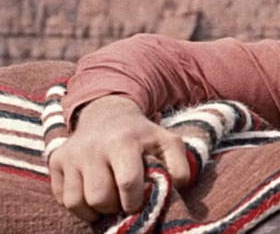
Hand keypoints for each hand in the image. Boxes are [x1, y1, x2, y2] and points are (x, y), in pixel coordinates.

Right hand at [48, 96, 190, 221]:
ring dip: (94, 209)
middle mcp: (92, 148)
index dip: (134, 201)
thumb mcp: (168, 142)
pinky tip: (92, 193)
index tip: (138, 203)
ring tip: (108, 199)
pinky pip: (62, 198)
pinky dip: (78, 205)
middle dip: (114, 206)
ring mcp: (71, 155)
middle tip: (123, 200)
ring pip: (76, 202)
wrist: (109, 114)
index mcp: (123, 142)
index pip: (127, 182)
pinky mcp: (55, 161)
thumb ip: (180, 166)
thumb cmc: (142, 134)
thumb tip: (175, 189)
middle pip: (99, 197)